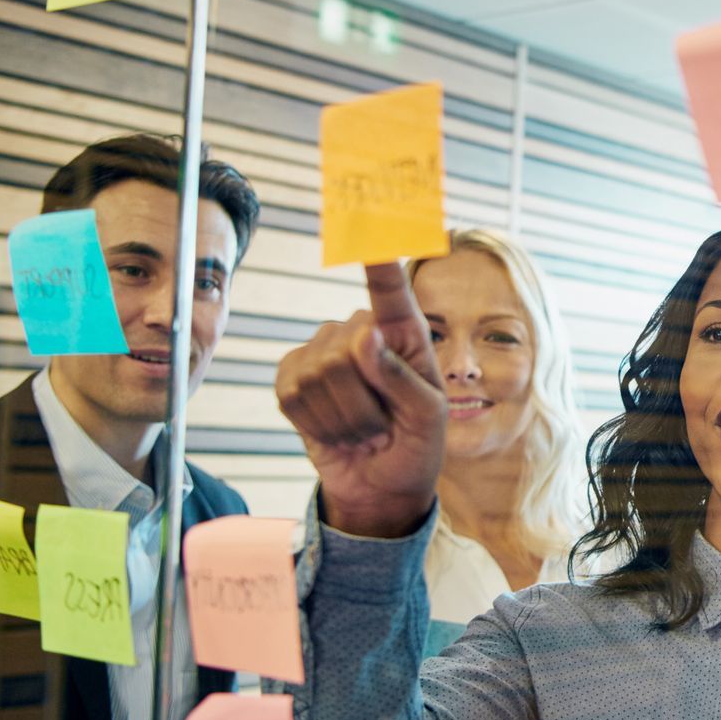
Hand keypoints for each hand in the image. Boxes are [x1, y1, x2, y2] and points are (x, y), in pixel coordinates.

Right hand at [275, 262, 444, 536]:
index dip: (378, 263)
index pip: (391, 291)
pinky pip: (292, 395)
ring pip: (317, 377)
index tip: (370, 233)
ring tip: (363, 432)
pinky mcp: (292, 376)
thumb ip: (401, 377)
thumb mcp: (428, 417)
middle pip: (345, 352)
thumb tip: (365, 333)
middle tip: (382, 427)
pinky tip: (336, 432)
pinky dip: (317, 425)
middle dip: (365, 405)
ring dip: (344, 420)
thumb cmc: (417, 446)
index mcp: (406, 335)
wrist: (382, 486)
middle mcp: (361, 332)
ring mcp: (322, 351)